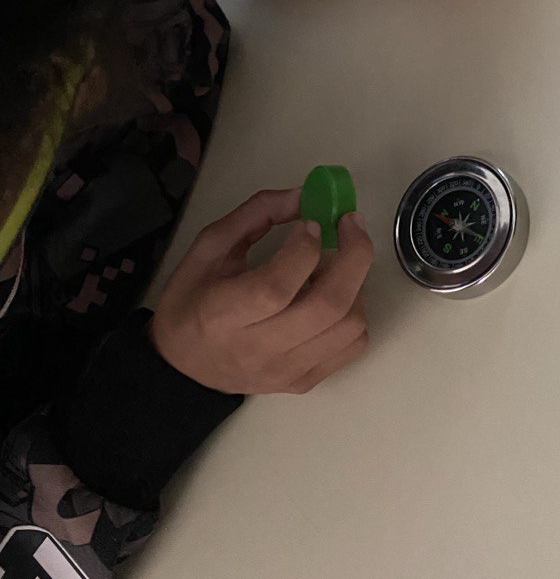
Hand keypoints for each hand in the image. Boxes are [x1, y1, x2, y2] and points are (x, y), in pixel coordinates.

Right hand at [150, 189, 373, 394]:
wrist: (183, 367)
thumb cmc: (193, 301)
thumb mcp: (209, 248)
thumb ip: (255, 215)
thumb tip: (304, 196)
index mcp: (221, 315)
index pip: (276, 288)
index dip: (304, 250)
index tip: (311, 222)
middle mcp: (257, 349)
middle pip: (328, 306)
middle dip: (354, 255)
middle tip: (351, 224)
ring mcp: (285, 371)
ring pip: (349, 326)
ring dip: (356, 284)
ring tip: (334, 265)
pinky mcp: (303, 382)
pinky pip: (352, 346)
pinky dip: (355, 312)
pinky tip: (334, 296)